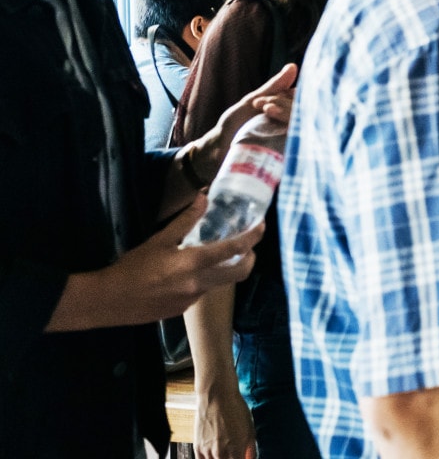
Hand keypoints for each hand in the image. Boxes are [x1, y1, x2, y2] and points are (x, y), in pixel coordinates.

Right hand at [47, 196, 262, 330]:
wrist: (108, 301)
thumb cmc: (131, 268)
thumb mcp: (158, 240)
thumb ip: (184, 221)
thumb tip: (203, 198)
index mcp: (193, 263)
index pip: (234, 249)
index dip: (252, 237)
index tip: (261, 226)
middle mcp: (198, 284)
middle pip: (239, 273)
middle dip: (249, 258)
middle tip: (248, 246)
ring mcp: (192, 300)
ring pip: (220, 282)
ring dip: (223, 269)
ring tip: (215, 254)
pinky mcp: (182, 310)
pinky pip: (201, 292)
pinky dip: (202, 280)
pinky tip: (186, 273)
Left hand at [185, 64, 296, 185]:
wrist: (217, 151)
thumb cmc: (234, 125)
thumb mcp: (253, 101)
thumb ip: (275, 86)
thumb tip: (294, 66)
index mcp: (286, 110)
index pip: (302, 99)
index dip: (289, 96)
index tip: (270, 97)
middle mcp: (292, 125)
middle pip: (303, 110)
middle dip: (283, 103)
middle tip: (262, 105)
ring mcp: (291, 140)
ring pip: (302, 123)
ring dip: (284, 113)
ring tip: (264, 110)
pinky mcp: (288, 155)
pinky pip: (299, 141)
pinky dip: (286, 129)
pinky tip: (272, 124)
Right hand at [195, 374, 255, 458]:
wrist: (216, 396)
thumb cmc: (235, 409)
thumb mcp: (250, 429)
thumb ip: (250, 449)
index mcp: (236, 451)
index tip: (242, 457)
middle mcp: (220, 454)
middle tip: (234, 453)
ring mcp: (207, 452)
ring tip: (226, 452)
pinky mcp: (197, 448)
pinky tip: (215, 455)